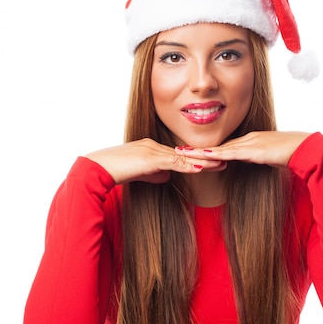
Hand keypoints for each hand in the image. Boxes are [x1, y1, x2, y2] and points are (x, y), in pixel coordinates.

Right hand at [84, 138, 225, 184]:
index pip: (180, 154)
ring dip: (203, 162)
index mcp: (153, 149)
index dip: (198, 158)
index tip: (214, 161)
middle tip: (226, 159)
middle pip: (186, 153)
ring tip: (221, 163)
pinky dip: (187, 166)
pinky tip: (200, 169)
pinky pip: (172, 163)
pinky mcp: (149, 159)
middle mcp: (155, 146)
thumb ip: (153, 173)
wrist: (96, 170)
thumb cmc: (113, 172)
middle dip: (206, 157)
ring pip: (183, 157)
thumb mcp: (138, 173)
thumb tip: (166, 176)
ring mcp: (152, 151)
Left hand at [175, 131, 310, 167]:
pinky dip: (215, 156)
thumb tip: (250, 160)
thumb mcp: (271, 156)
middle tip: (178, 150)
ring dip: (200, 152)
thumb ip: (258, 157)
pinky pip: (230, 154)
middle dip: (197, 149)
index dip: (207, 150)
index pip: (224, 147)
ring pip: (219, 149)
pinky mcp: (252, 150)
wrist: (305, 148)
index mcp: (250, 140)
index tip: (191, 152)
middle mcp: (246, 139)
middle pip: (217, 146)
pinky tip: (203, 157)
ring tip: (181, 153)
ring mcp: (248, 143)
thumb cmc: (292, 153)